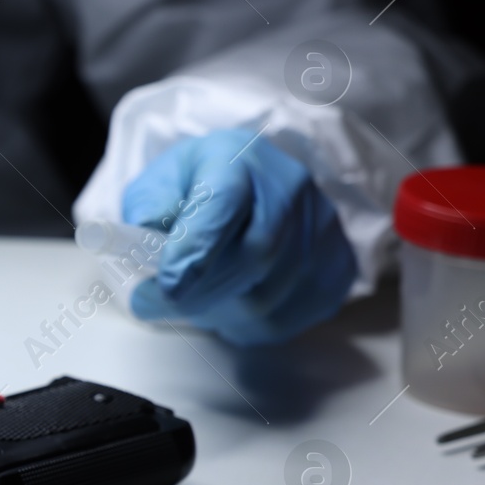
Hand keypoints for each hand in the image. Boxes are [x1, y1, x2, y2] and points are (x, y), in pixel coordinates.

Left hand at [121, 128, 356, 344]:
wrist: (251, 181)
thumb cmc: (194, 186)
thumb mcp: (158, 185)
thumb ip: (147, 215)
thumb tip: (148, 256)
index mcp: (235, 159)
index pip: (222, 205)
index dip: (195, 251)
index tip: (168, 284)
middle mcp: (288, 187)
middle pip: (255, 255)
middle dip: (204, 292)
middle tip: (169, 303)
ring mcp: (322, 226)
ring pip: (272, 295)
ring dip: (224, 312)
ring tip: (198, 301)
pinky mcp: (337, 263)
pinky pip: (294, 315)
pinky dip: (253, 325)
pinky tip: (233, 308)